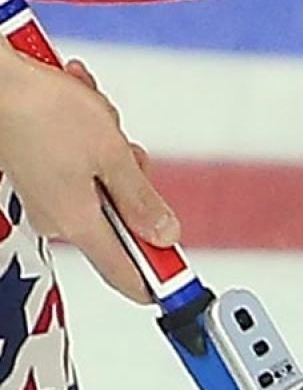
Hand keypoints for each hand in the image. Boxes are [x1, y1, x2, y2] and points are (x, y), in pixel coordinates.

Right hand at [0, 50, 178, 301]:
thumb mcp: (112, 155)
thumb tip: (164, 235)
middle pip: (121, 221)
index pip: (125, 275)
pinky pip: (79, 166)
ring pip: (103, 186)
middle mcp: (57, 218)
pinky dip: (87, 139)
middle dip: (134, 184)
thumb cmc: (41, 109)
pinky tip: (79, 109)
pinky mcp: (36, 172)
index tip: (177, 276)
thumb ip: (142, 201)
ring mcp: (45, 196)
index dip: (156, 280)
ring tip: (96, 119)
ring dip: (110, 151)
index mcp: (77, 224)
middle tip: (127, 152)